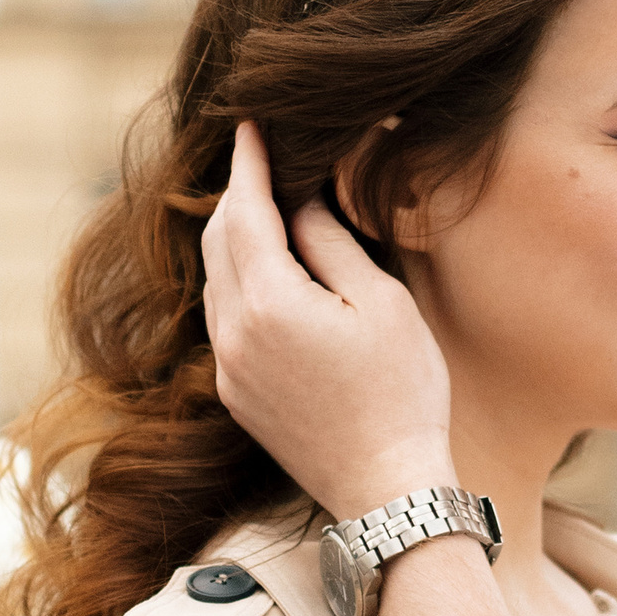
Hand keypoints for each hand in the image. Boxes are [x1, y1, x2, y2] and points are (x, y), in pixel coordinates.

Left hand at [201, 121, 457, 517]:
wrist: (385, 490)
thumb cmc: (400, 393)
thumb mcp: (380, 302)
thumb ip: (330, 243)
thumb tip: (301, 201)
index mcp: (269, 302)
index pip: (245, 210)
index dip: (248, 163)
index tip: (249, 126)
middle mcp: (232, 333)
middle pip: (219, 241)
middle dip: (237, 195)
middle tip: (261, 160)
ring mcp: (228, 367)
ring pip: (216, 280)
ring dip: (234, 239)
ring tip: (263, 209)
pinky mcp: (235, 394)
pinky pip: (222, 318)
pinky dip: (237, 281)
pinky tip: (265, 274)